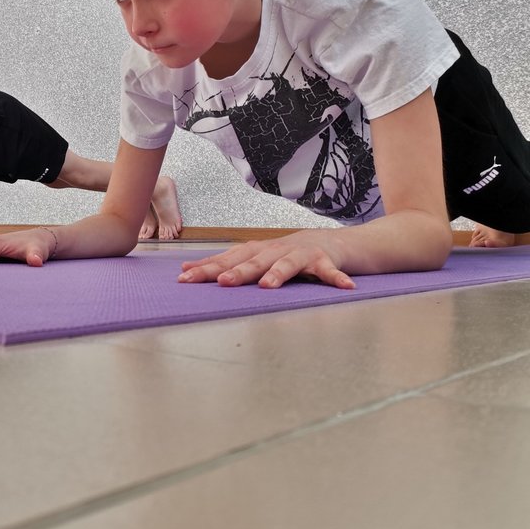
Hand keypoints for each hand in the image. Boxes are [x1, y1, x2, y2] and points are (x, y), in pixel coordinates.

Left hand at [177, 234, 354, 288]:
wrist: (337, 242)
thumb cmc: (292, 255)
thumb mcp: (262, 260)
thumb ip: (231, 266)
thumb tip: (191, 271)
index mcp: (258, 251)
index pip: (228, 258)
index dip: (207, 267)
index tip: (185, 277)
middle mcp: (276, 249)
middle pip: (254, 260)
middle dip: (237, 271)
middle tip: (222, 282)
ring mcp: (302, 252)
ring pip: (288, 263)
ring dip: (278, 273)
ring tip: (266, 285)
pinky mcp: (327, 258)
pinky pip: (331, 270)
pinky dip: (336, 277)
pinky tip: (344, 287)